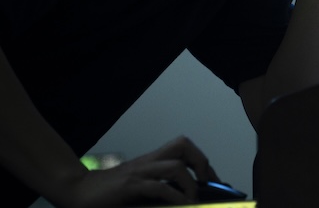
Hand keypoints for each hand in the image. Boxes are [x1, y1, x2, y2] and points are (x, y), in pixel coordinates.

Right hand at [55, 136, 217, 207]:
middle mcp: (148, 162)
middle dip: (202, 163)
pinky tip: (183, 205)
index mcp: (151, 161)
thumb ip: (157, 189)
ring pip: (175, 165)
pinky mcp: (129, 186)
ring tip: (195, 200)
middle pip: (183, 145)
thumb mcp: (137, 188)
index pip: (184, 148)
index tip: (214, 181)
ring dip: (191, 183)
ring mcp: (139, 172)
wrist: (75, 191)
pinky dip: (176, 196)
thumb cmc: (107, 193)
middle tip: (209, 184)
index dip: (203, 161)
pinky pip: (159, 187)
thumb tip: (182, 200)